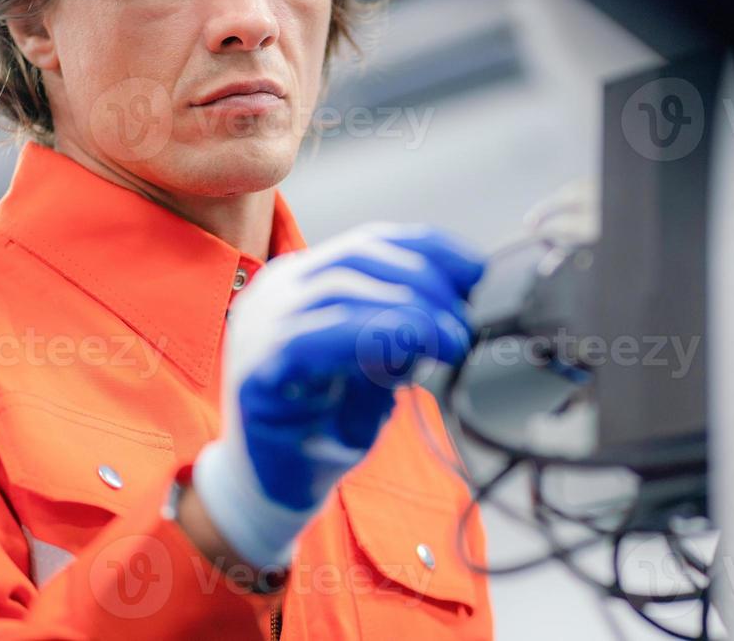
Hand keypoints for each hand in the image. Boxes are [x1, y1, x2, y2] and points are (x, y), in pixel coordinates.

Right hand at [190, 222, 484, 568]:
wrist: (275, 490)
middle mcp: (277, 291)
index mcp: (305, 281)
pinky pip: (317, 336)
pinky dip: (370, 336)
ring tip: (448, 343)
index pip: (372, 242)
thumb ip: (403, 331)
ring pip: (342, 287)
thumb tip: (454, 305)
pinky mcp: (257, 369)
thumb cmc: (326, 428)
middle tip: (461, 326)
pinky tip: (405, 357)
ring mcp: (260, 325)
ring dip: (409, 311)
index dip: (430, 249)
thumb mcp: (378, 368)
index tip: (476, 271)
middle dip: (425, 283)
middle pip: (359, 255)